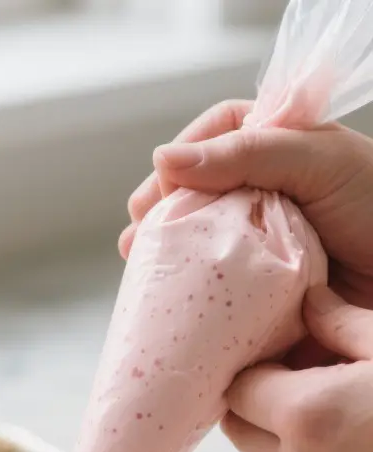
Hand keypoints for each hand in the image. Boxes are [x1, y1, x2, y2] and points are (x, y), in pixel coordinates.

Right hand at [119, 100, 372, 308]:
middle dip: (161, 216)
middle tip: (138, 239)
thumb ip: (246, 154)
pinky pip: (220, 300)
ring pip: (203, 250)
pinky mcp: (262, 299)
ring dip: (168, 262)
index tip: (158, 187)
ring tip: (144, 273)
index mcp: (279, 151)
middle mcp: (266, 198)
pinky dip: (194, 304)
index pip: (215, 140)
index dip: (180, 161)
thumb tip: (165, 158)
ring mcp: (262, 250)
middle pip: (197, 198)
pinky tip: (173, 307)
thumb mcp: (318, 160)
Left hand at [222, 285, 372, 451]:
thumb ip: (342, 323)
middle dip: (258, 397)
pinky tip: (362, 431)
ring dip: (287, 427)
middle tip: (298, 365)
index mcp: (307, 416)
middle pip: (240, 429)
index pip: (237, 389)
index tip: (280, 342)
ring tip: (338, 394)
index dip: (255, 362)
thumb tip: (309, 302)